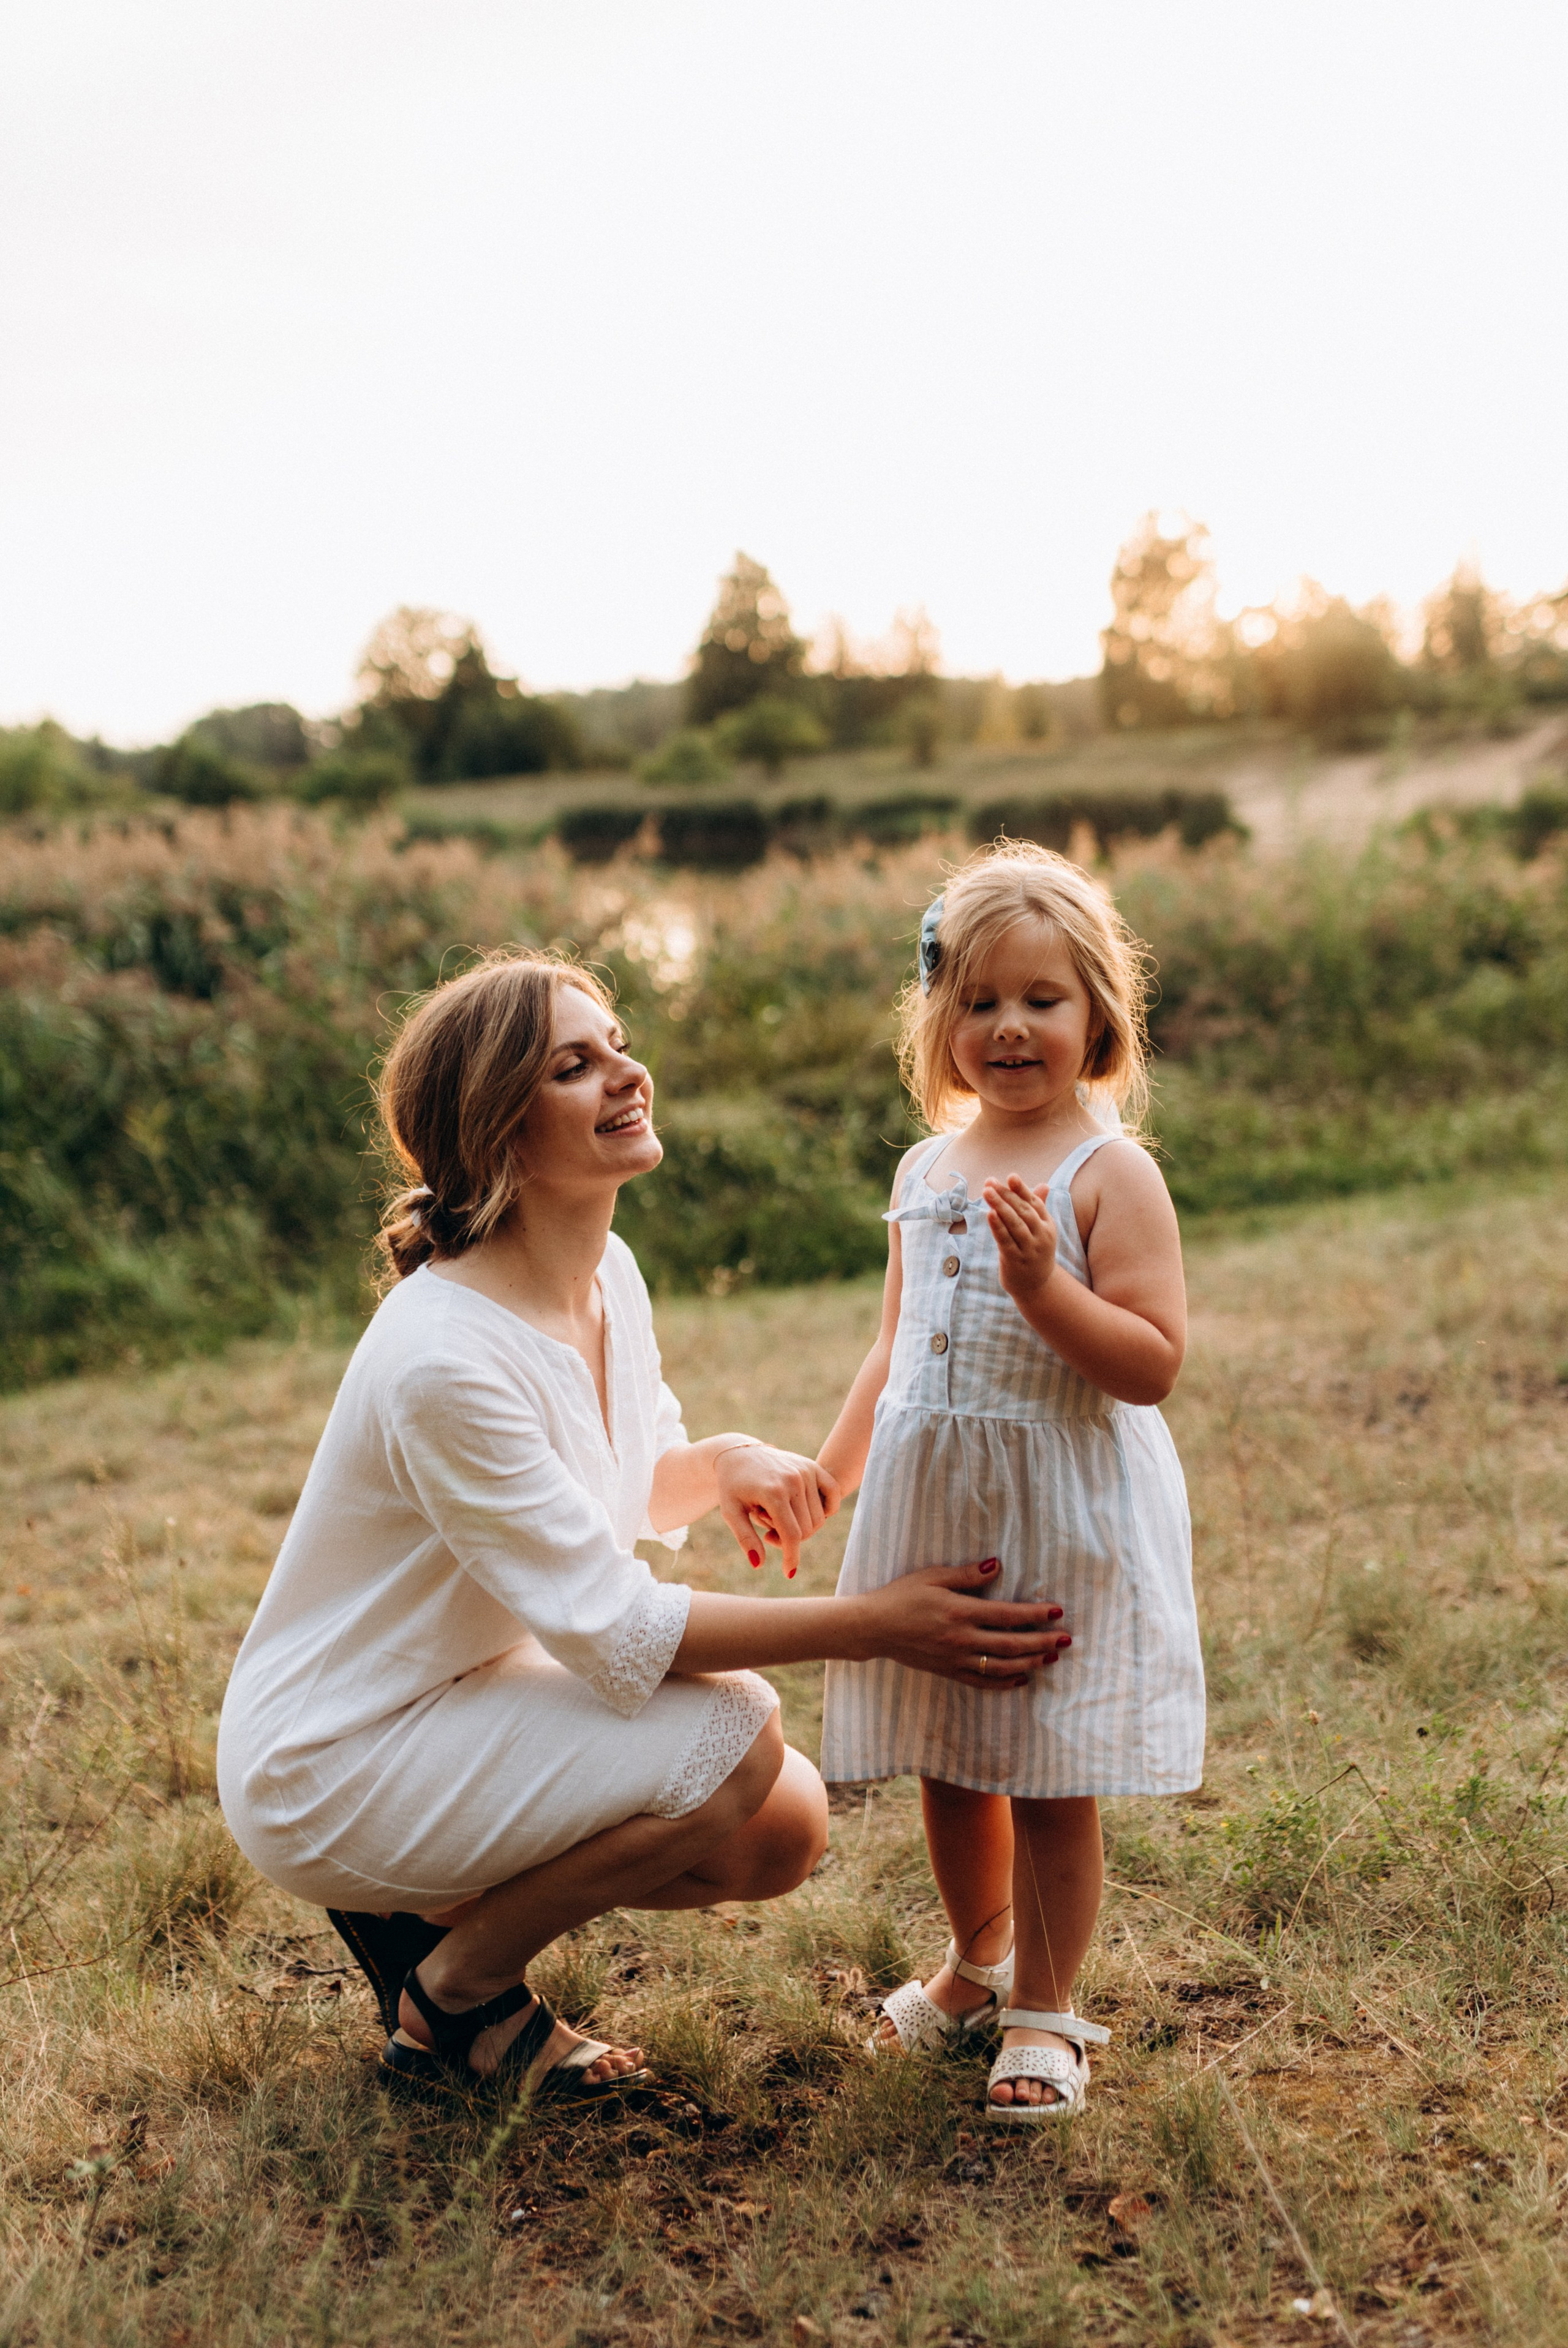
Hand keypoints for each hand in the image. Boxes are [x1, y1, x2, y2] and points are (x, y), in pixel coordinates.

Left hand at [715, 1443, 840, 1579]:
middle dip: (789, 1539)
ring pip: (818, 1518)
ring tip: (777, 1516)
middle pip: (807, 1529)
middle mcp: (794, 1479)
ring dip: (801, 1525)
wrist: (739, 1453)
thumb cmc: (732, 1486)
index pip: (792, 1534)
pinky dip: (825, 1510)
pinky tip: (805, 1511)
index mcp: (773, 1492)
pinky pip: (833, 1495)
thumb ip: (745, 1538)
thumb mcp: (731, 1512)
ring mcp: (806, 1471)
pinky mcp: (813, 1466)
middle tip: (768, 1530)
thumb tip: (759, 1565)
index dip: (792, 1557)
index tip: (789, 1573)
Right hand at [857, 1559, 1069, 1687]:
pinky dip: (1005, 1683)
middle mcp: (962, 1639)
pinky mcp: (949, 1672)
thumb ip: (967, 1575)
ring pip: (1002, 1667)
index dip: (1035, 1615)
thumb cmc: (903, 1596)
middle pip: (1012, 1644)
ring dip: (1030, 1663)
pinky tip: (1022, 1679)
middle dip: (1042, 1642)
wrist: (875, 1627)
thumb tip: (997, 1565)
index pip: (1007, 1615)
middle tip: (1066, 1639)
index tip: (1057, 1611)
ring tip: (1051, 1658)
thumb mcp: (933, 1576)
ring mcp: (956, 1659)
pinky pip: (982, 1682)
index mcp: (960, 1612)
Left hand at [983, 1174, 1058, 1306]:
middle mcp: (1041, 1236)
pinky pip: (1005, 1240)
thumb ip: (1039, 1207)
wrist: (1037, 1286)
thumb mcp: (1040, 1230)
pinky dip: (997, 1226)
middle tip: (990, 1182)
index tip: (1011, 1176)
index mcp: (1047, 1225)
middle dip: (1006, 1195)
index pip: (1034, 1203)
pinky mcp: (1015, 1260)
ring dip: (1000, 1206)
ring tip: (987, 1192)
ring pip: (1014, 1224)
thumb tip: (1044, 1185)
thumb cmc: (1035, 1251)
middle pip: (1023, 1211)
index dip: (1022, 1189)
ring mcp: (1029, 1249)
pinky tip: (989, 1214)